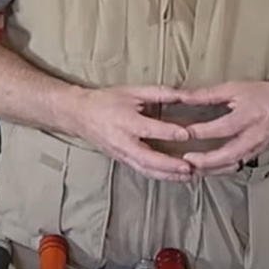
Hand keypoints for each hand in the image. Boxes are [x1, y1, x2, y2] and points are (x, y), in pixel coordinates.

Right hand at [75, 85, 193, 180]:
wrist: (79, 115)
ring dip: (168, 175)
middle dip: (168, 165)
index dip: (167, 132)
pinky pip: (143, 171)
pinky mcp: (123, 161)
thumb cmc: (107, 101)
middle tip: (188, 168)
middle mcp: (122, 141)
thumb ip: (158, 93)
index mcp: (124, 121)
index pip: (148, 129)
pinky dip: (160, 176)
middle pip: (146, 158)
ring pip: (145, 170)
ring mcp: (121, 154)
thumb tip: (184, 94)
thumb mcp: (132, 91)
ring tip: (188, 177)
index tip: (186, 134)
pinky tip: (176, 177)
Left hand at [178, 81, 268, 174]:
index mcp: (249, 116)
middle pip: (229, 154)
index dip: (203, 131)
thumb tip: (182, 96)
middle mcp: (254, 136)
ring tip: (190, 169)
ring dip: (210, 170)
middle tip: (186, 160)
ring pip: (232, 166)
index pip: (224, 127)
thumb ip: (208, 95)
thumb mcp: (235, 88)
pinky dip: (218, 171)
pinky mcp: (255, 156)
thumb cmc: (263, 95)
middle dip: (206, 160)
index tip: (184, 133)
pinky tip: (204, 170)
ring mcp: (256, 149)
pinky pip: (235, 167)